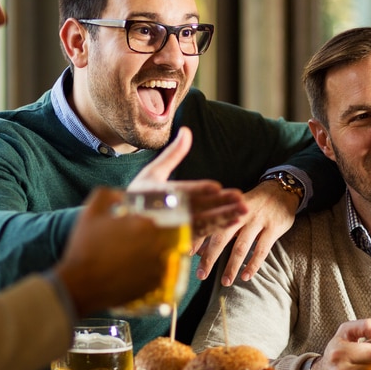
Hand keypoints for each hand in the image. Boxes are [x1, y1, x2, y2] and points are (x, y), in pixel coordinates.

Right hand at [55, 187, 176, 315]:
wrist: (81, 284)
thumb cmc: (84, 247)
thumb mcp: (90, 212)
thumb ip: (107, 194)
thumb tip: (121, 194)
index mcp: (144, 224)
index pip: (151, 219)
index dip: (137, 225)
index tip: (125, 231)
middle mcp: (156, 244)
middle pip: (157, 237)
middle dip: (143, 240)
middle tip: (124, 247)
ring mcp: (157, 266)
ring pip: (159, 255)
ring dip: (147, 256)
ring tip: (127, 261)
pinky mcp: (154, 284)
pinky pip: (157, 274)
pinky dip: (147, 273)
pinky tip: (130, 273)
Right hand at [130, 127, 247, 237]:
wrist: (126, 226)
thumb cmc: (141, 195)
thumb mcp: (153, 172)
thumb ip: (173, 153)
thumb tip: (187, 130)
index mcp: (156, 194)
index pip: (180, 192)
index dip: (198, 189)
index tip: (216, 186)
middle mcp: (165, 213)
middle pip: (197, 208)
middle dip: (219, 203)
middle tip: (240, 198)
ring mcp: (172, 228)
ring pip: (202, 223)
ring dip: (224, 217)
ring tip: (244, 210)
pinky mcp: (179, 239)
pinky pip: (202, 234)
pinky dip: (219, 228)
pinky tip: (234, 221)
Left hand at [195, 178, 297, 285]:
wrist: (282, 190)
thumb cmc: (252, 204)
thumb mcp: (234, 210)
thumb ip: (218, 227)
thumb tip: (198, 250)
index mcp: (228, 206)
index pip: (208, 224)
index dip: (197, 239)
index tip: (185, 254)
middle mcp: (240, 213)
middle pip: (222, 237)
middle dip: (210, 257)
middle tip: (201, 275)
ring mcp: (258, 220)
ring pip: (241, 246)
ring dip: (232, 266)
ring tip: (225, 281)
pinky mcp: (274, 228)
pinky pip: (262, 250)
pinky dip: (253, 264)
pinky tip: (246, 276)